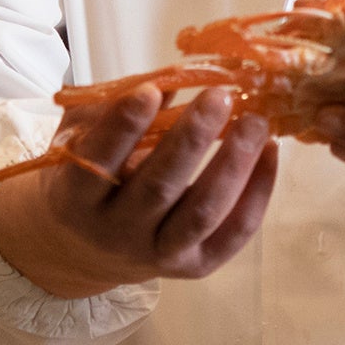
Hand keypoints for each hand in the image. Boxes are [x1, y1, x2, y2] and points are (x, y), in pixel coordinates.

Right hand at [0, 84, 278, 300]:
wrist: (81, 250)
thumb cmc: (84, 177)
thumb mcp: (82, 138)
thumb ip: (115, 109)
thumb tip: (173, 77)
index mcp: (75, 199)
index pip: (97, 163)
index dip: (122, 127)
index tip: (151, 91)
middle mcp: (115, 234)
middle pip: (158, 188)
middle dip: (192, 139)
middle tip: (221, 96)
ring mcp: (156, 255)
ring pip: (202, 214)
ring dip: (234, 165)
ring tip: (256, 121)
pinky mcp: (193, 266)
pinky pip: (233, 234)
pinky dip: (258, 194)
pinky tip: (270, 152)